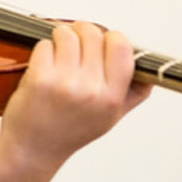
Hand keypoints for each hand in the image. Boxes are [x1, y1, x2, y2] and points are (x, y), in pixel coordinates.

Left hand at [0, 21, 151, 172]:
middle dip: (81, 31)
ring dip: (60, 36)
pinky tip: (42, 65)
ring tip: (58, 49)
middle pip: (93, 33)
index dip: (112, 37)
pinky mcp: (40, 79)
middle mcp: (92, 91)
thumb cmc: (69, 132)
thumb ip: (132, 94)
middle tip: (74, 39)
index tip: (102, 41)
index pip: (122, 47)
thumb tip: (148, 70)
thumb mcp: (109, 118)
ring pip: (67, 34)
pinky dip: (42, 49)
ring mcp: (65, 84)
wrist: (33, 151)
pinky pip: (44, 45)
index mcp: (112, 98)